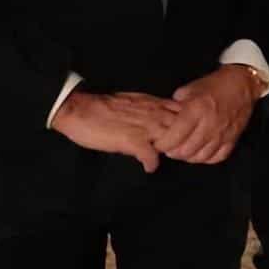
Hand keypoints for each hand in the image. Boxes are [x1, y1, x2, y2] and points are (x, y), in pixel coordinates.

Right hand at [50, 91, 178, 172]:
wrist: (81, 109)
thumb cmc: (104, 106)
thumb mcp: (135, 102)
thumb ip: (151, 109)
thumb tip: (161, 117)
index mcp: (155, 104)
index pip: (185, 113)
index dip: (188, 126)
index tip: (185, 136)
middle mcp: (155, 114)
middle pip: (184, 128)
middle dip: (185, 140)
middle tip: (179, 151)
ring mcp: (145, 127)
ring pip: (172, 141)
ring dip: (171, 152)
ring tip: (165, 159)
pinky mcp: (133, 140)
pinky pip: (152, 155)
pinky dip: (152, 163)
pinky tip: (149, 167)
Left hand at [155, 65, 261, 164]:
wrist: (241, 83)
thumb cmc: (214, 85)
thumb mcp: (189, 90)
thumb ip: (174, 107)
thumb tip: (164, 121)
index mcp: (195, 110)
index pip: (173, 137)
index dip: (162, 144)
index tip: (159, 142)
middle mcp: (209, 124)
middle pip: (185, 151)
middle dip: (173, 152)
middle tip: (170, 147)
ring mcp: (223, 133)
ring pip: (200, 157)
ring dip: (189, 156)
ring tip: (184, 149)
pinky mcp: (233, 138)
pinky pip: (217, 157)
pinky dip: (207, 158)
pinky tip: (200, 151)